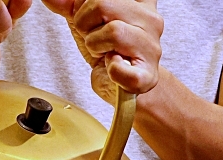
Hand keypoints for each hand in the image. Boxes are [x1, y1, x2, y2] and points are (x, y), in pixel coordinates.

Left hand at [42, 0, 161, 98]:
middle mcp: (150, 20)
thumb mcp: (86, 21)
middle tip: (94, 39)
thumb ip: (70, 5)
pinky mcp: (147, 76)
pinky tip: (113, 69)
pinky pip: (120, 68)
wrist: (122, 88)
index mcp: (139, 2)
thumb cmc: (108, 53)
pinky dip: (112, 71)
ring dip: (96, 46)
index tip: (92, 16)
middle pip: (103, 3)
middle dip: (86, 24)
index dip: (89, 4)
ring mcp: (152, 47)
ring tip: (103, 54)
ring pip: (114, 31)